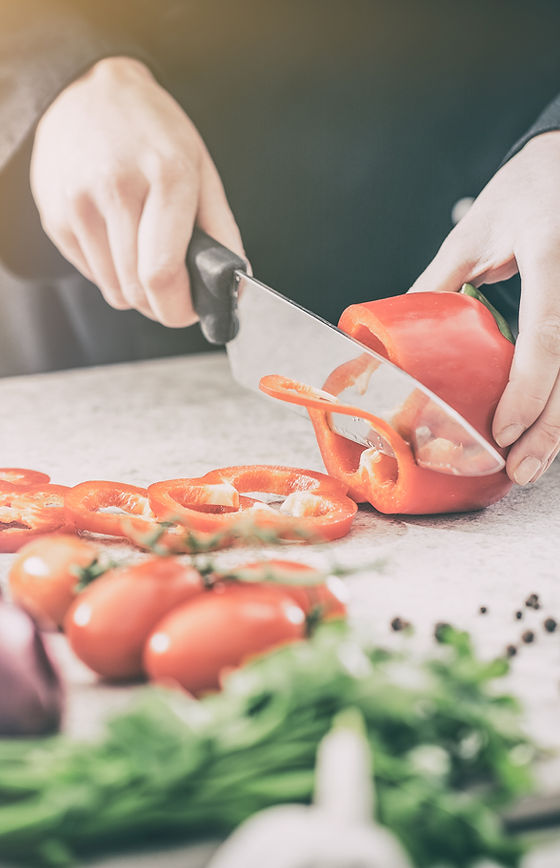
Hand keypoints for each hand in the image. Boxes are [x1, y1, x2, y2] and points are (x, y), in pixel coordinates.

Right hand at [30, 56, 243, 326]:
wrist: (87, 92)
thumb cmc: (153, 133)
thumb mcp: (201, 168)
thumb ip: (222, 231)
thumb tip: (235, 286)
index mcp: (166, 176)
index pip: (163, 273)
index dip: (179, 309)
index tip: (190, 311)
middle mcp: (118, 188)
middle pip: (138, 291)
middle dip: (162, 306)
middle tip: (174, 290)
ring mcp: (79, 202)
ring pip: (114, 291)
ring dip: (136, 291)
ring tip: (145, 255)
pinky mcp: (56, 216)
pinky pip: (92, 275)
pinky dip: (111, 273)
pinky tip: (117, 239)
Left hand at [409, 131, 559, 484]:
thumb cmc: (524, 191)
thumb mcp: (474, 232)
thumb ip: (439, 283)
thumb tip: (394, 335)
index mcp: (552, 251)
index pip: (548, 331)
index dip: (528, 389)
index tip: (501, 431)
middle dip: (550, 429)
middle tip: (518, 471)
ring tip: (531, 463)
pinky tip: (548, 429)